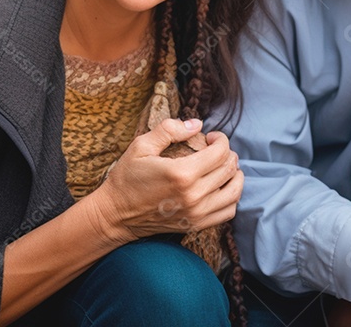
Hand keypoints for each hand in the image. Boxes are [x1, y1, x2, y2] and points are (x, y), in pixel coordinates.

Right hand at [87, 118, 242, 246]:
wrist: (115, 215)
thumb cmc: (127, 178)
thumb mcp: (142, 145)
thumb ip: (170, 130)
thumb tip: (197, 124)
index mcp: (182, 173)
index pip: (220, 152)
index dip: (221, 140)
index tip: (211, 137)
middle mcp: (194, 195)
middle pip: (229, 169)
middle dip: (228, 153)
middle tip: (216, 149)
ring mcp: (197, 213)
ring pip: (234, 191)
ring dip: (235, 175)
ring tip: (224, 166)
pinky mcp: (196, 225)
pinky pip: (228, 211)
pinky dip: (231, 197)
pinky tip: (220, 188)